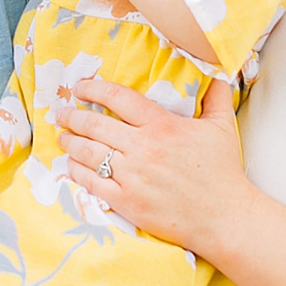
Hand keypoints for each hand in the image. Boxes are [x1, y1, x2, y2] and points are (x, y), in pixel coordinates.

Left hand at [57, 76, 247, 257]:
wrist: (223, 218)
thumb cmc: (223, 172)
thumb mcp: (223, 126)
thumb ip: (215, 94)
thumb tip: (217, 68)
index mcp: (162, 126)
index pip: (119, 98)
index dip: (95, 89)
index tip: (81, 87)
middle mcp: (142, 148)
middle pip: (95, 124)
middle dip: (73, 116)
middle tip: (62, 113)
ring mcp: (132, 176)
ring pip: (88, 153)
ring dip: (70, 142)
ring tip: (62, 136)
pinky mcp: (126, 202)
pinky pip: (91, 182)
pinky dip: (77, 171)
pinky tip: (72, 165)